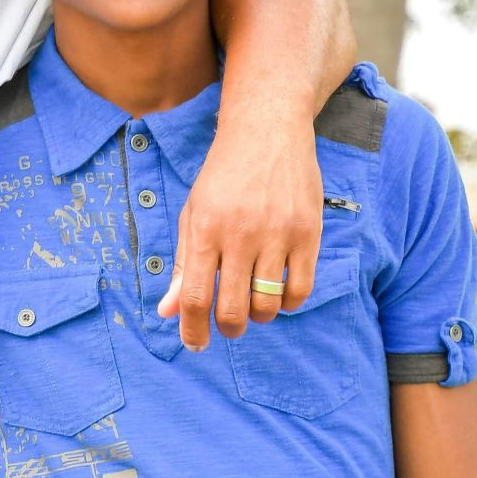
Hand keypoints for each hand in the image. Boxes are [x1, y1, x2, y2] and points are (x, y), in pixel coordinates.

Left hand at [156, 108, 320, 348]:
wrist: (267, 132)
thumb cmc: (223, 176)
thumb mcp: (193, 213)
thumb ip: (184, 264)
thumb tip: (168, 312)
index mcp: (205, 230)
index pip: (195, 297)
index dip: (193, 330)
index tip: (195, 344)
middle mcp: (240, 235)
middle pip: (232, 309)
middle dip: (227, 329)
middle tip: (228, 327)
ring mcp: (277, 235)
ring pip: (267, 306)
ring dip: (258, 317)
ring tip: (252, 305)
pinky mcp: (308, 234)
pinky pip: (300, 290)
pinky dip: (288, 303)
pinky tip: (278, 294)